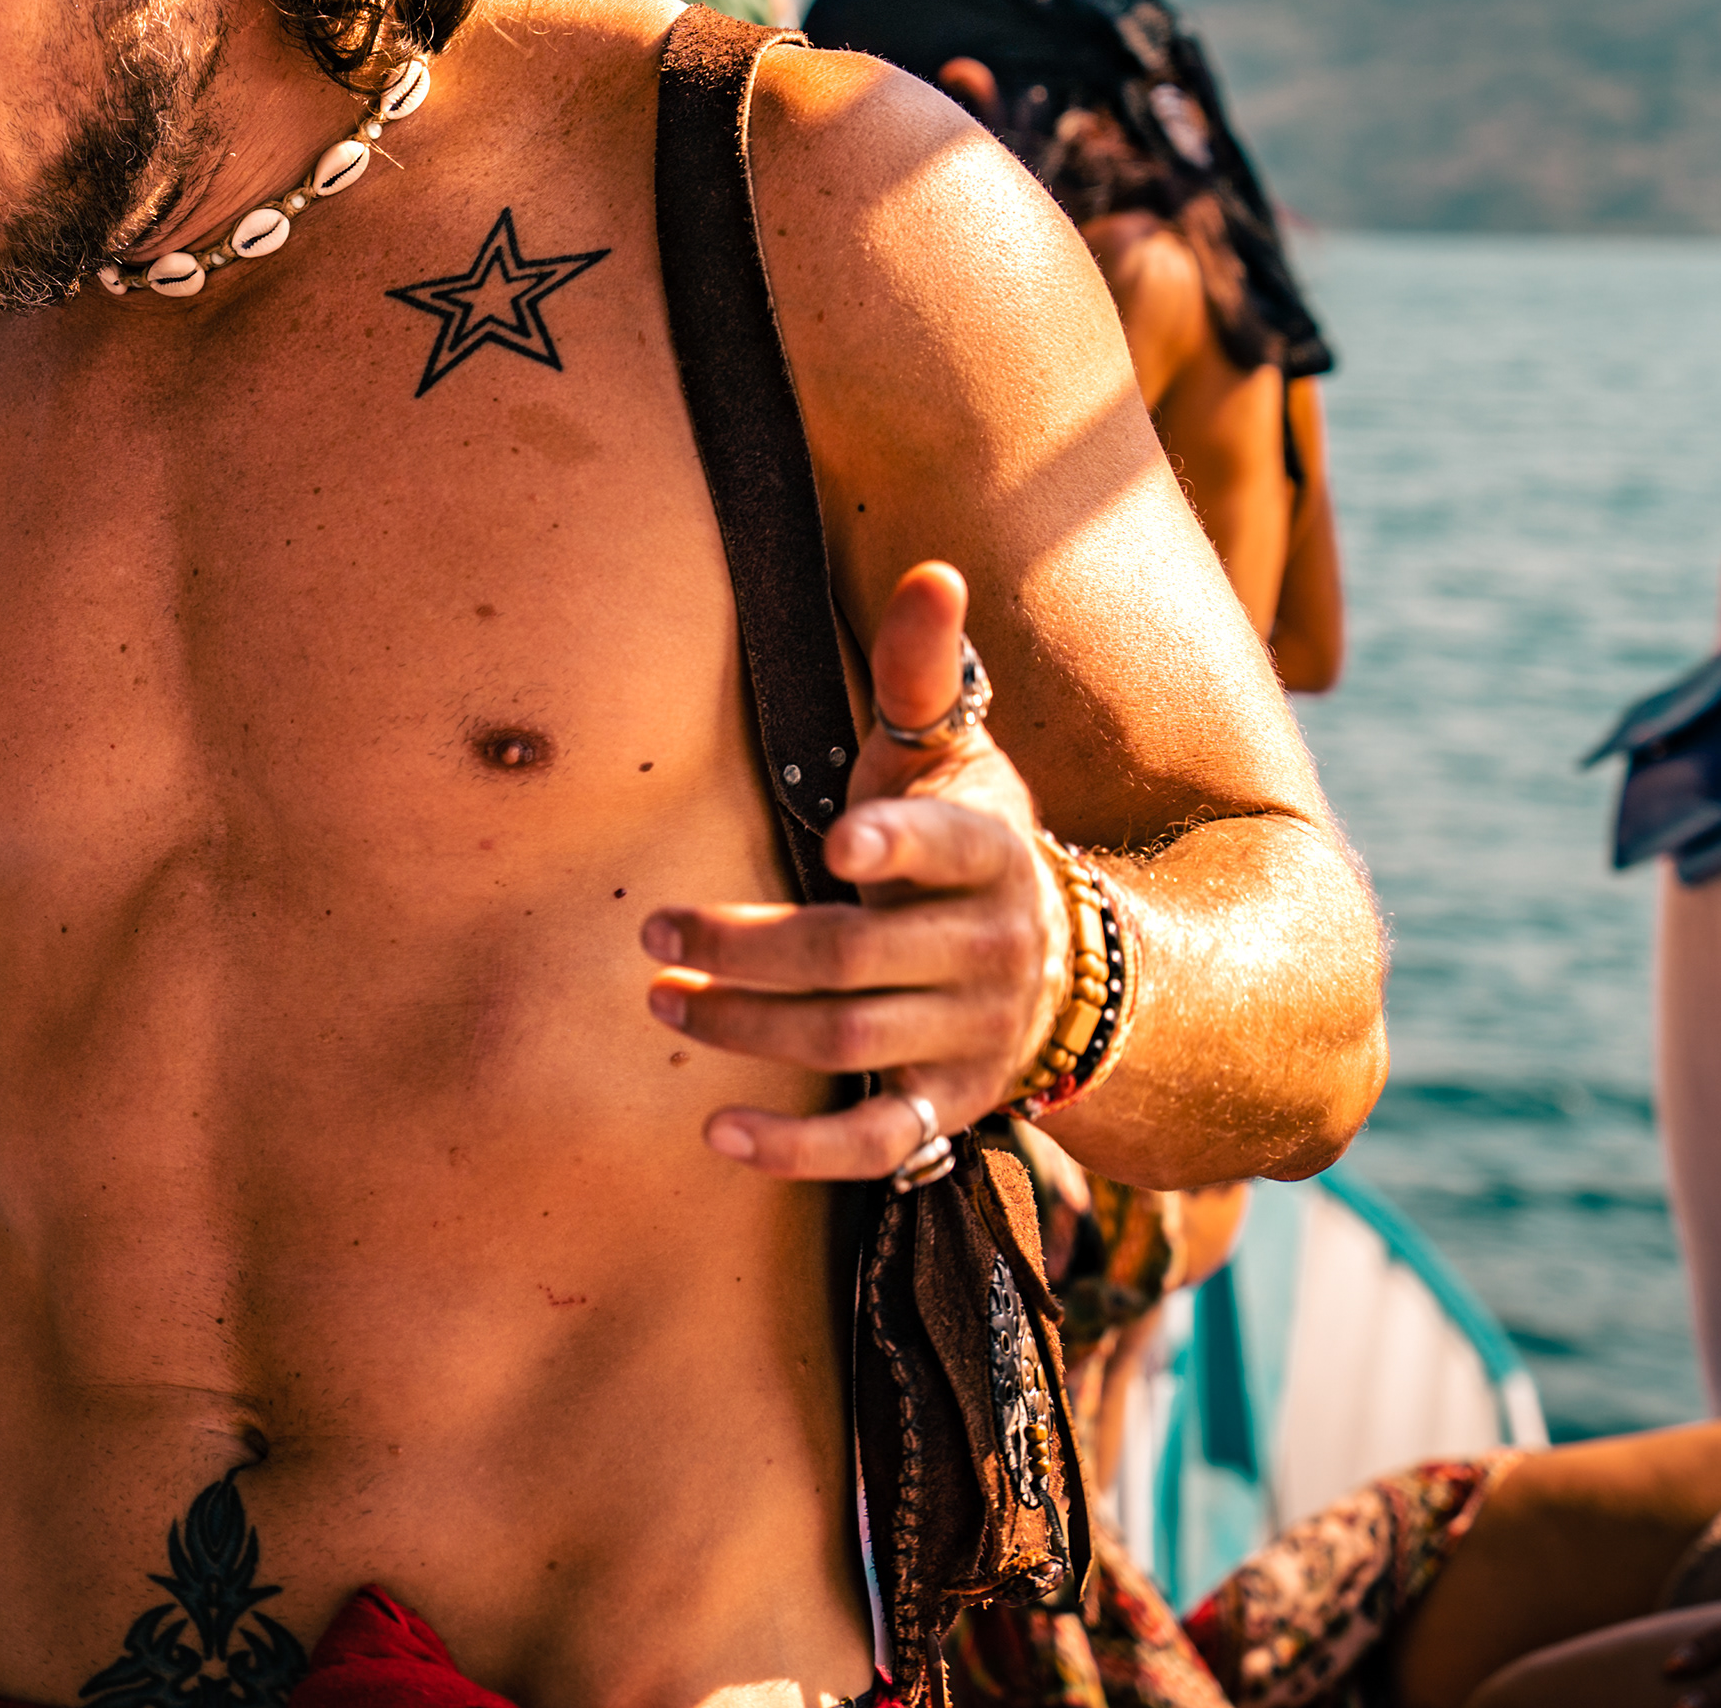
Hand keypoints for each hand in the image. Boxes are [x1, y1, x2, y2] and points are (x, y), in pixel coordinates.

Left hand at [642, 562, 1059, 1180]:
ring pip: (850, 1042)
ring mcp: (969, 1037)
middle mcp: (988, 948)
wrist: (1065, 974)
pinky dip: (798, 1150)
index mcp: (991, 851)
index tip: (839, 843)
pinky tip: (718, 1134)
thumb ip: (924, 674)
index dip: (900, 846)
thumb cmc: (966, 842)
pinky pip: (877, 1144)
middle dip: (750, 947)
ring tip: (663, 999)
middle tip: (655, 934)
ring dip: (745, 1030)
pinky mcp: (948, 1108)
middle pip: (859, 954)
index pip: (950, 848)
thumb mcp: (952, 758)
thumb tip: (932, 570)